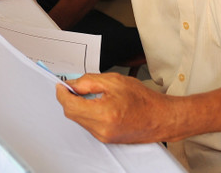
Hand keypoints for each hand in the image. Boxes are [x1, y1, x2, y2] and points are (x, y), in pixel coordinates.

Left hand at [56, 73, 172, 143]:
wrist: (161, 118)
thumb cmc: (143, 99)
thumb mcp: (114, 81)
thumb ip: (89, 81)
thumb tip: (72, 84)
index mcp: (104, 113)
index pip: (70, 105)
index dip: (62, 93)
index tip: (60, 85)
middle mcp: (102, 129)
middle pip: (72, 113)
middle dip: (69, 98)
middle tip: (72, 86)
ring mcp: (104, 136)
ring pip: (79, 120)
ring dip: (78, 106)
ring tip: (89, 94)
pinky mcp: (106, 139)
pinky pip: (88, 125)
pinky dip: (86, 113)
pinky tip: (96, 104)